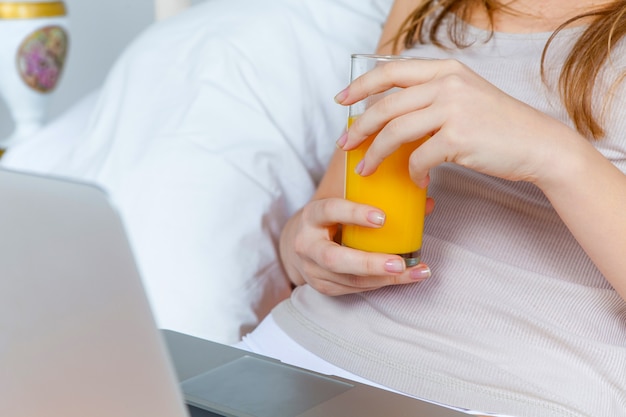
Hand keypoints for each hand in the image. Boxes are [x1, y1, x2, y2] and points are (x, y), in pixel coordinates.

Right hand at [279, 197, 431, 295]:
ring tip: (415, 272)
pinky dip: (382, 283)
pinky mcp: (324, 287)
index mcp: (311, 216)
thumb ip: (376, 199)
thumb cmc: (330, 219)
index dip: (354, 214)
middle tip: (399, 263)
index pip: (329, 211)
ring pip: (349, 279)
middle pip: (335, 259)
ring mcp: (313, 270)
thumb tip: (426, 203)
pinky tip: (405, 277)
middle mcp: (307, 245)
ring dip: (384, 278)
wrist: (301, 245)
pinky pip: (355, 288)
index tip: (383, 218)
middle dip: (369, 263)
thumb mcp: (342, 203)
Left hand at [335, 58, 575, 188]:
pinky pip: (418, 158)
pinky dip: (412, 173)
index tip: (342, 101)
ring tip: (367, 170)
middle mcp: (447, 83)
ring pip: (395, 132)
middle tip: (344, 146)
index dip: (361, 86)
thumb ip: (430, 100)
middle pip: (386, 105)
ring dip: (375, 155)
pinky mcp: (458, 137)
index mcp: (445, 70)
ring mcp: (453, 108)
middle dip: (359, 128)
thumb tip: (390, 119)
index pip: (391, 71)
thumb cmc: (498, 127)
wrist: (538, 145)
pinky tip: (417, 182)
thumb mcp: (464, 99)